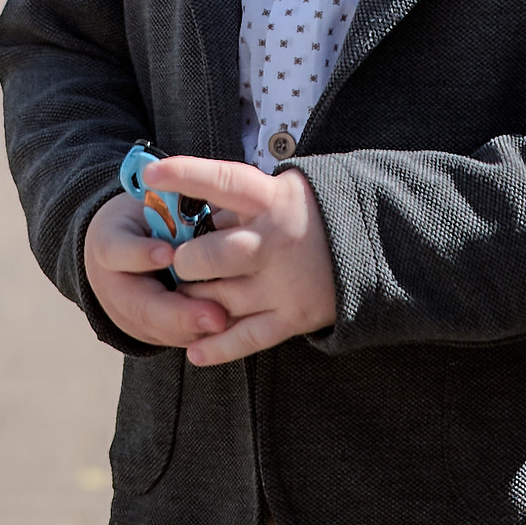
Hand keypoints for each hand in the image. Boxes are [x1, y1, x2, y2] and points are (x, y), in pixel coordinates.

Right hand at [83, 192, 230, 349]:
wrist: (120, 251)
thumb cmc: (144, 216)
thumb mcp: (149, 200)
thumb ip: (171, 202)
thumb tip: (210, 194)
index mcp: (108, 243)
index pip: (117, 250)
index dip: (140, 254)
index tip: (168, 253)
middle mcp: (112, 285)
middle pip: (142, 306)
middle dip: (180, 313)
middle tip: (216, 315)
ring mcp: (127, 315)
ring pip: (159, 330)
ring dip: (193, 330)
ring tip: (226, 325)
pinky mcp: (147, 333)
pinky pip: (173, 338)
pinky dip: (199, 337)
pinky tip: (229, 330)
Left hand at [147, 155, 336, 367]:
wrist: (375, 244)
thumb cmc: (307, 212)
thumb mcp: (277, 191)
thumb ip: (233, 204)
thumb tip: (180, 215)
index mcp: (272, 199)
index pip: (223, 181)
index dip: (185, 176)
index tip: (150, 175)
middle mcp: (276, 240)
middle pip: (213, 255)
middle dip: (186, 262)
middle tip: (181, 263)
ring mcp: (285, 282)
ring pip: (220, 300)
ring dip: (194, 301)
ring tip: (188, 295)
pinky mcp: (293, 316)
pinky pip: (246, 337)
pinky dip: (217, 347)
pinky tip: (193, 350)